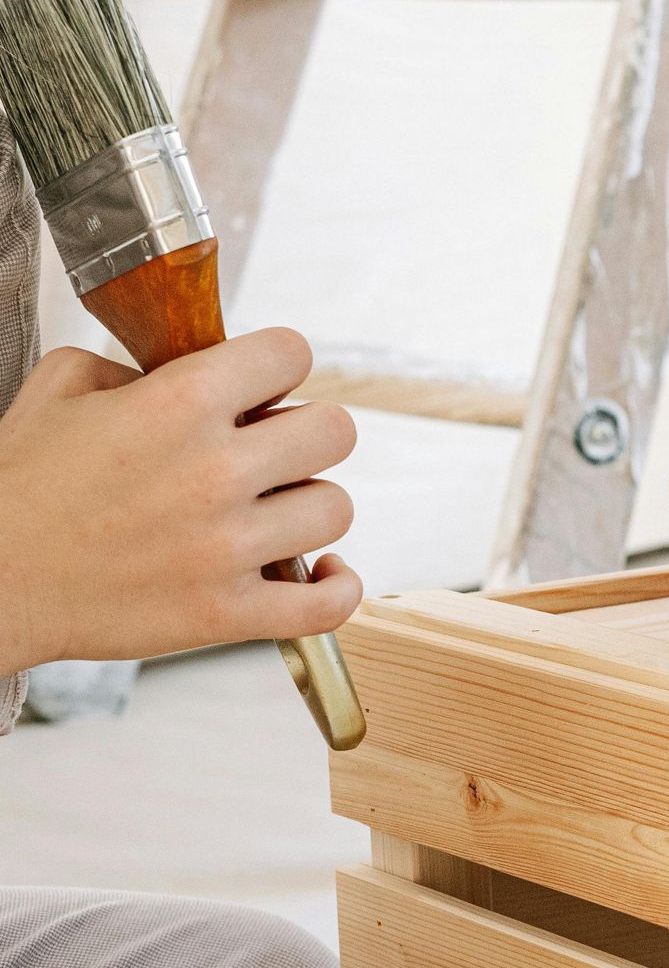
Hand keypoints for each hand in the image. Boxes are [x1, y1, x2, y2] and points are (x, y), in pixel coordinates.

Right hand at [0, 327, 360, 671]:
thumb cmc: (20, 487)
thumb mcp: (63, 388)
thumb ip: (134, 363)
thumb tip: (184, 373)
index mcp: (180, 402)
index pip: (290, 353)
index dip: (277, 365)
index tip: (260, 387)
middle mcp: (215, 471)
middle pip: (334, 431)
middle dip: (306, 432)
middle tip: (270, 450)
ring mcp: (227, 548)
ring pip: (335, 508)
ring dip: (310, 504)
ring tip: (274, 509)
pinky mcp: (227, 615)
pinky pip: (328, 604)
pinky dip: (337, 587)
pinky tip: (321, 570)